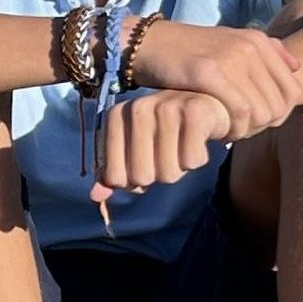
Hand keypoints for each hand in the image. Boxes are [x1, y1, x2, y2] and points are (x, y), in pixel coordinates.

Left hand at [89, 89, 231, 203]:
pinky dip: (197, 159)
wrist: (207, 105)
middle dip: (158, 175)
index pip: (115, 178)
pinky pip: (191, 162)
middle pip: (142, 177)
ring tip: (182, 145)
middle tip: (167, 153)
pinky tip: (197, 140)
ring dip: (179, 168)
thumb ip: (113, 172)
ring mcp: (166, 107)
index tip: (144, 162)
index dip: (133, 181)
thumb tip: (95, 197)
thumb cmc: (165, 131)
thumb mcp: (134, 148)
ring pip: (168, 173)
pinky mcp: (195, 112)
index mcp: (115, 117)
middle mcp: (137, 108)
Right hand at [125, 20, 301, 140]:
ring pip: (261, 111)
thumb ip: (266, 52)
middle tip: (241, 132)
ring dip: (247, 131)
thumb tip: (296, 67)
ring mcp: (229, 58)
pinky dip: (233, 128)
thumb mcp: (231, 42)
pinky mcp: (207, 72)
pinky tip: (218, 132)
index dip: (281, 115)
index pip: (293, 89)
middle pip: (278, 105)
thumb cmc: (192, 51)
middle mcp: (248, 47)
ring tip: (229, 132)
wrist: (150, 44)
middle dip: (262, 126)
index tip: (259, 124)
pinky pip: (239, 111)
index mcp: (258, 41)